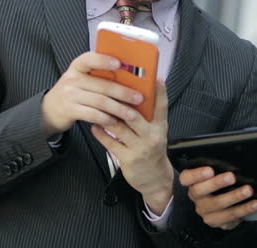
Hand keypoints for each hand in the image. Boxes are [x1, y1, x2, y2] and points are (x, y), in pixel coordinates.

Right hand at [41, 52, 144, 135]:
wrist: (50, 108)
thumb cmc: (74, 91)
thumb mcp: (82, 78)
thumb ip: (100, 75)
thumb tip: (130, 78)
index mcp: (78, 66)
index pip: (90, 59)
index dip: (104, 60)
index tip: (120, 63)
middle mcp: (72, 78)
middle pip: (102, 84)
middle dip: (123, 92)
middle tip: (139, 98)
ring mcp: (69, 94)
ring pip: (100, 101)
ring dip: (118, 108)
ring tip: (131, 114)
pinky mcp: (69, 110)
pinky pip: (92, 114)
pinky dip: (106, 118)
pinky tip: (115, 121)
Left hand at [91, 80, 173, 213]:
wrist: (154, 179)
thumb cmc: (152, 152)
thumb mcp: (157, 133)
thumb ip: (148, 117)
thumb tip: (133, 97)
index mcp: (160, 128)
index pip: (161, 106)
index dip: (159, 91)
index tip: (155, 78)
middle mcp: (151, 136)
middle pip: (134, 115)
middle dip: (119, 102)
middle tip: (108, 90)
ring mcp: (139, 148)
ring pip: (119, 127)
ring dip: (106, 116)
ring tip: (96, 106)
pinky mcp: (128, 159)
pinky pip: (110, 143)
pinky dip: (100, 133)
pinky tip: (94, 126)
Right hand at [179, 167, 256, 229]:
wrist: (222, 208)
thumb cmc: (220, 187)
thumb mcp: (217, 175)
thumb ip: (219, 168)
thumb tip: (233, 160)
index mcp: (193, 183)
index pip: (186, 178)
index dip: (196, 174)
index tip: (210, 170)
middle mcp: (197, 197)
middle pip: (200, 191)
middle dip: (217, 183)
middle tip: (231, 177)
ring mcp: (205, 211)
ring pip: (217, 204)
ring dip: (234, 196)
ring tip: (248, 190)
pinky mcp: (215, 221)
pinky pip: (230, 216)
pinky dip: (244, 209)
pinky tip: (253, 204)